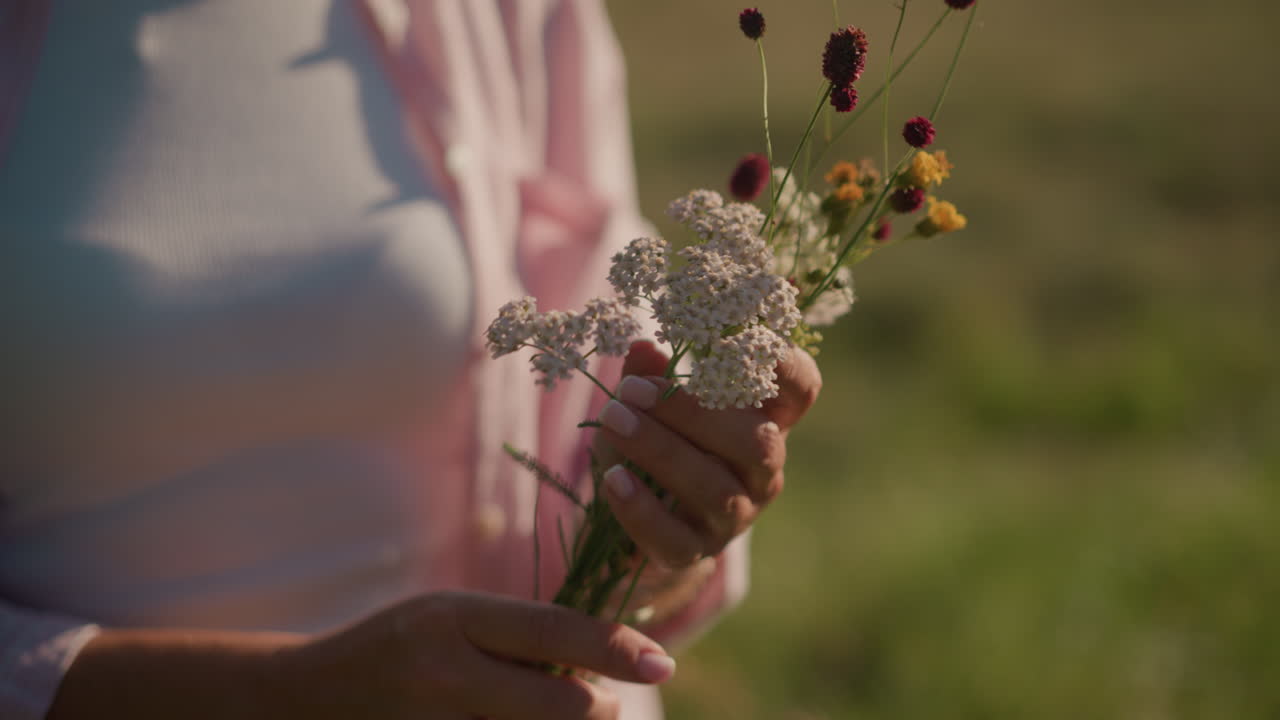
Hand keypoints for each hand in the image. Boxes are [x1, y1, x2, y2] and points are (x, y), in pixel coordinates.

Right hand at [275, 591, 674, 718]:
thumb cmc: (395, 647)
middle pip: (558, 705)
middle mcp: (442, 674)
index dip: (614, 647)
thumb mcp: (448, 616)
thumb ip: (515, 634)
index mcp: (450, 619)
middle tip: (604, 700)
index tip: (662, 662)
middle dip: (597, 706)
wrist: (304, 699)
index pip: (551, 631)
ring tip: (553, 709)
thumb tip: (600, 659)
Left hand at [595, 340, 821, 569]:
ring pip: (714, 489)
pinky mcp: (696, 553)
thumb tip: (643, 348)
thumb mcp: (648, 406)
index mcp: (764, 422)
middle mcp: (761, 472)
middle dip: (692, 412)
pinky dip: (641, 509)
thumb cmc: (654, 447)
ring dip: (659, 450)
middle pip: (756, 444)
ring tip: (611, 421)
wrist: (633, 530)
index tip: (744, 338)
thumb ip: (649, 377)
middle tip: (632, 391)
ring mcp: (734, 517)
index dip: (785, 365)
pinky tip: (612, 479)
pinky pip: (676, 538)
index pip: (799, 391)